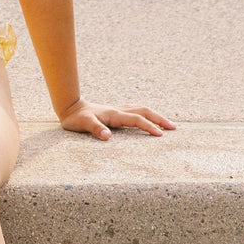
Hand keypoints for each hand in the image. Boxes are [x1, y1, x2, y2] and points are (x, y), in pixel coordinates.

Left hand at [59, 98, 174, 139]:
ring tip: (168, 124)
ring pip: (142, 109)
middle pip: (144, 111)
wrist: (70, 107)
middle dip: (159, 119)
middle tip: (173, 128)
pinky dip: (147, 114)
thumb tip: (107, 136)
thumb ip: (95, 129)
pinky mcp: (116, 111)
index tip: (160, 134)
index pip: (136, 120)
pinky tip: (150, 118)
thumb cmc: (76, 118)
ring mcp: (119, 109)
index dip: (148, 127)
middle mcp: (119, 110)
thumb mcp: (83, 124)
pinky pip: (136, 110)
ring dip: (155, 115)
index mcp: (114, 114)